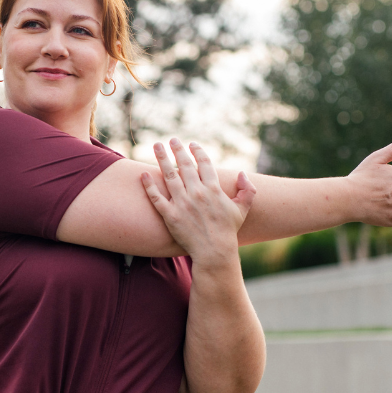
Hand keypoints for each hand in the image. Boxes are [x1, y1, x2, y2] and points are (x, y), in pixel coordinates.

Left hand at [141, 139, 255, 266]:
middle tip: (172, 140)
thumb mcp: (242, 209)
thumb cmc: (228, 231)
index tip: (191, 144)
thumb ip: (247, 190)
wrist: (214, 252)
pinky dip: (149, 186)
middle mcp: (197, 193)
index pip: (204, 163)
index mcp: (213, 189)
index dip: (197, 151)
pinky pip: (157, 198)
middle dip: (177, 150)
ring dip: (162, 158)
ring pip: (169, 176)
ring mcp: (182, 204)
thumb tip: (242, 173)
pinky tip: (144, 174)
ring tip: (156, 146)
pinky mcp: (170, 216)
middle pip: (185, 165)